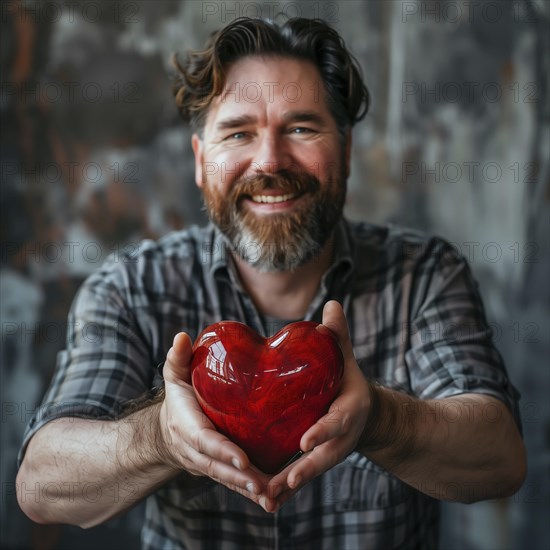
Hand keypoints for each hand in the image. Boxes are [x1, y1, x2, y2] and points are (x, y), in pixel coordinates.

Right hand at [158, 332, 275, 510]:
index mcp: (187, 425)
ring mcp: (207, 463)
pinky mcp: (220, 469)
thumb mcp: (174, 375)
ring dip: (249, 490)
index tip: (243, 458)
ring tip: (272, 497)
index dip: (222, 450)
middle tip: (263, 484)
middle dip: (240, 477)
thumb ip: (178, 358)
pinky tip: (272, 500)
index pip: (205, 440)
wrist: (167, 429)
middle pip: (218, 467)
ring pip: (228, 479)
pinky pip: (235, 483)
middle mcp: (195, 449)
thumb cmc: (178, 397)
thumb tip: (181, 337)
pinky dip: (251, 493)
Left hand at [267, 300, 371, 509]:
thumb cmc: (347, 381)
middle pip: (324, 457)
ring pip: (310, 472)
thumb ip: (338, 336)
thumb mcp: (345, 358)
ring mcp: (328, 452)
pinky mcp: (315, 460)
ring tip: (268, 497)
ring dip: (290, 486)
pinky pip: (301, 476)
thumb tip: (332, 304)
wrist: (362, 412)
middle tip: (286, 480)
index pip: (337, 422)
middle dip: (306, 470)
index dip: (323, 432)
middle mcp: (339, 437)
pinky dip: (286, 490)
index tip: (305, 442)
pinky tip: (266, 501)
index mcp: (348, 412)